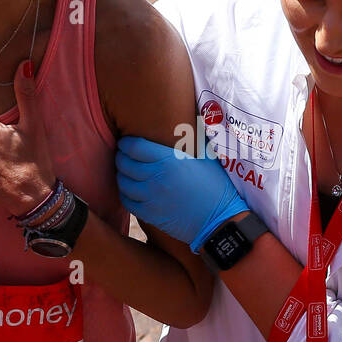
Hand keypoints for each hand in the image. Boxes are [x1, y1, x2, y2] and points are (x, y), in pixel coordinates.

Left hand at [115, 135, 248, 251]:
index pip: (134, 146)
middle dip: (120, 157)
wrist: (221, 220)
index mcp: (169, 160)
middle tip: (122, 155)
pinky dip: (125, 194)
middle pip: (125, 163)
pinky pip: (127, 201)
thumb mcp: (207, 158)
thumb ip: (194, 140)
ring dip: (122, 175)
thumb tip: (189, 121)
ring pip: (123, 182)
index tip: (125, 142)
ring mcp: (151, 197)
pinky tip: (130, 190)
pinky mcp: (150, 215)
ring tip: (125, 172)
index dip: (126, 143)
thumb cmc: (217, 186)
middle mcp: (156, 177)